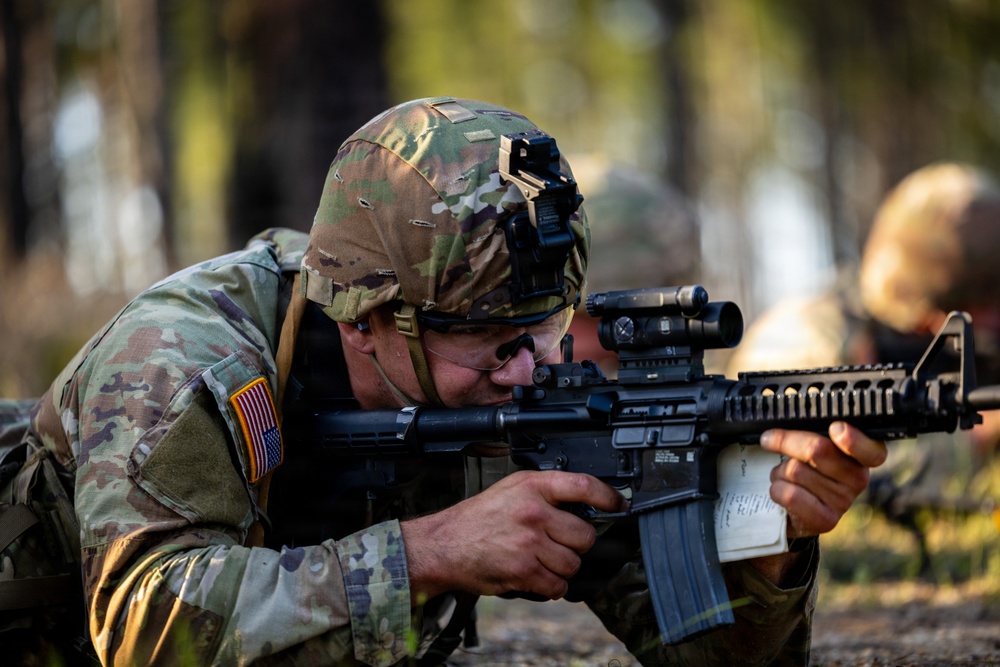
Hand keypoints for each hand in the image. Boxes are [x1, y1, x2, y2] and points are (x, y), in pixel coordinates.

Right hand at [400, 470, 626, 602]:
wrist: (445, 544)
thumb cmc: (478, 518)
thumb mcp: (511, 488)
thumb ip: (546, 491)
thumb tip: (585, 503)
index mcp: (532, 487)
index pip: (584, 486)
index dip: (608, 496)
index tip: (619, 504)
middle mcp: (533, 512)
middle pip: (585, 534)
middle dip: (577, 543)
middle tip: (560, 542)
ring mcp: (529, 543)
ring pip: (574, 563)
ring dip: (564, 567)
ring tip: (544, 560)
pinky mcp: (524, 570)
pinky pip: (558, 585)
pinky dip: (552, 586)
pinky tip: (537, 575)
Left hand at [760, 421, 887, 537]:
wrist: (796, 508)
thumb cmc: (804, 467)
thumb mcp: (810, 444)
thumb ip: (809, 431)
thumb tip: (782, 418)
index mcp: (861, 454)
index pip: (871, 449)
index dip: (853, 439)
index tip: (836, 428)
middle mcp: (859, 478)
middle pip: (817, 449)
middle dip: (785, 441)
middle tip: (770, 439)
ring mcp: (844, 501)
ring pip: (796, 471)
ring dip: (779, 470)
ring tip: (784, 475)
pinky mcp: (826, 520)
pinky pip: (790, 494)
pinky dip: (776, 488)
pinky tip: (782, 490)